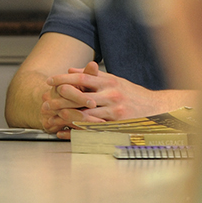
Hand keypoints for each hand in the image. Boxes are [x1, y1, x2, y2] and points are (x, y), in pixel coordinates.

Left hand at [43, 62, 177, 125]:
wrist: (156, 109)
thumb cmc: (132, 94)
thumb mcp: (114, 80)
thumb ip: (93, 76)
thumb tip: (71, 70)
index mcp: (109, 82)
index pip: (82, 78)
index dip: (64, 79)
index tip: (49, 81)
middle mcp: (111, 96)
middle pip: (81, 96)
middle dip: (61, 99)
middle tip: (45, 101)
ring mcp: (114, 112)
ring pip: (86, 115)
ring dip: (66, 116)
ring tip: (52, 117)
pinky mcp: (116, 126)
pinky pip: (93, 130)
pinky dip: (77, 131)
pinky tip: (65, 132)